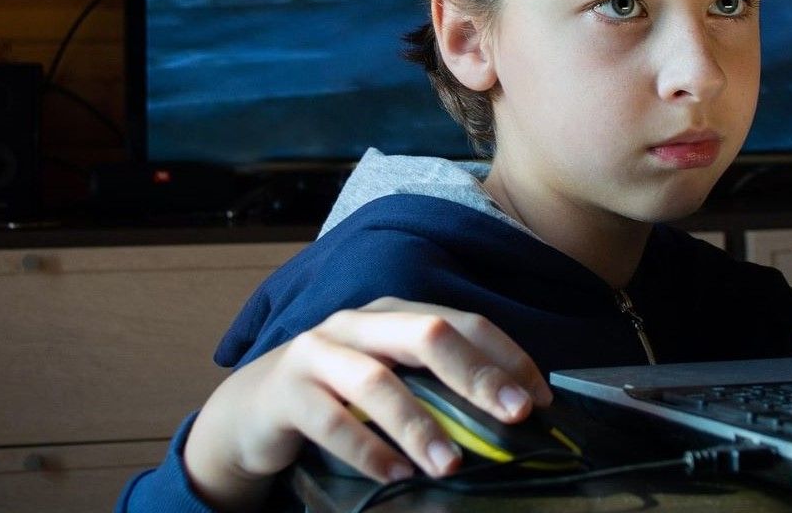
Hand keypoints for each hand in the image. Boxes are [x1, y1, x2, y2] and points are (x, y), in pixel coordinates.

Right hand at [183, 297, 550, 511]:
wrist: (251, 411)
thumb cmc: (339, 396)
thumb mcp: (391, 380)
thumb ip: (437, 386)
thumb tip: (513, 416)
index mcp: (395, 315)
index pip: (462, 323)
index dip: (505, 357)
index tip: (540, 399)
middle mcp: (358, 324)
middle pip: (427, 335)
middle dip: (476, 375)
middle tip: (515, 415)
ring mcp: (318, 353)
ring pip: (377, 381)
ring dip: (421, 426)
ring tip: (451, 465)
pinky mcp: (285, 392)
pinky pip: (330, 422)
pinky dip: (367, 450)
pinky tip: (395, 475)